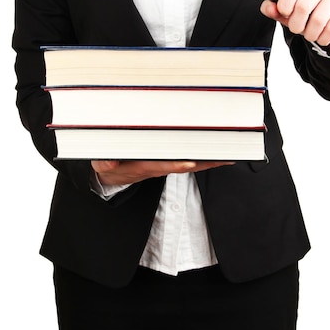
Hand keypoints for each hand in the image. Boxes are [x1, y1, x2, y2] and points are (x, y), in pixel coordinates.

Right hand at [91, 159, 234, 185]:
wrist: (112, 175)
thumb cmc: (109, 164)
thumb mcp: (101, 163)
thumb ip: (104, 162)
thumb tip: (109, 164)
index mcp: (143, 166)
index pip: (162, 165)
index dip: (176, 165)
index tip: (190, 162)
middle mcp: (159, 167)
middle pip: (184, 165)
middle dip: (203, 163)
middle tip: (222, 157)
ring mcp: (165, 166)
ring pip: (191, 163)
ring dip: (209, 161)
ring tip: (228, 155)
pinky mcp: (168, 162)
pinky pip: (190, 160)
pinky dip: (206, 159)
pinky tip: (220, 154)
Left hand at [260, 0, 329, 45]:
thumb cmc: (309, 15)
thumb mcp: (289, 12)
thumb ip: (274, 9)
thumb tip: (269, 8)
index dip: (284, 6)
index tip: (285, 14)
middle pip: (303, 5)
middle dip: (296, 24)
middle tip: (297, 30)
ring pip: (318, 19)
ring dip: (310, 34)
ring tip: (310, 35)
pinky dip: (323, 38)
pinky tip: (322, 37)